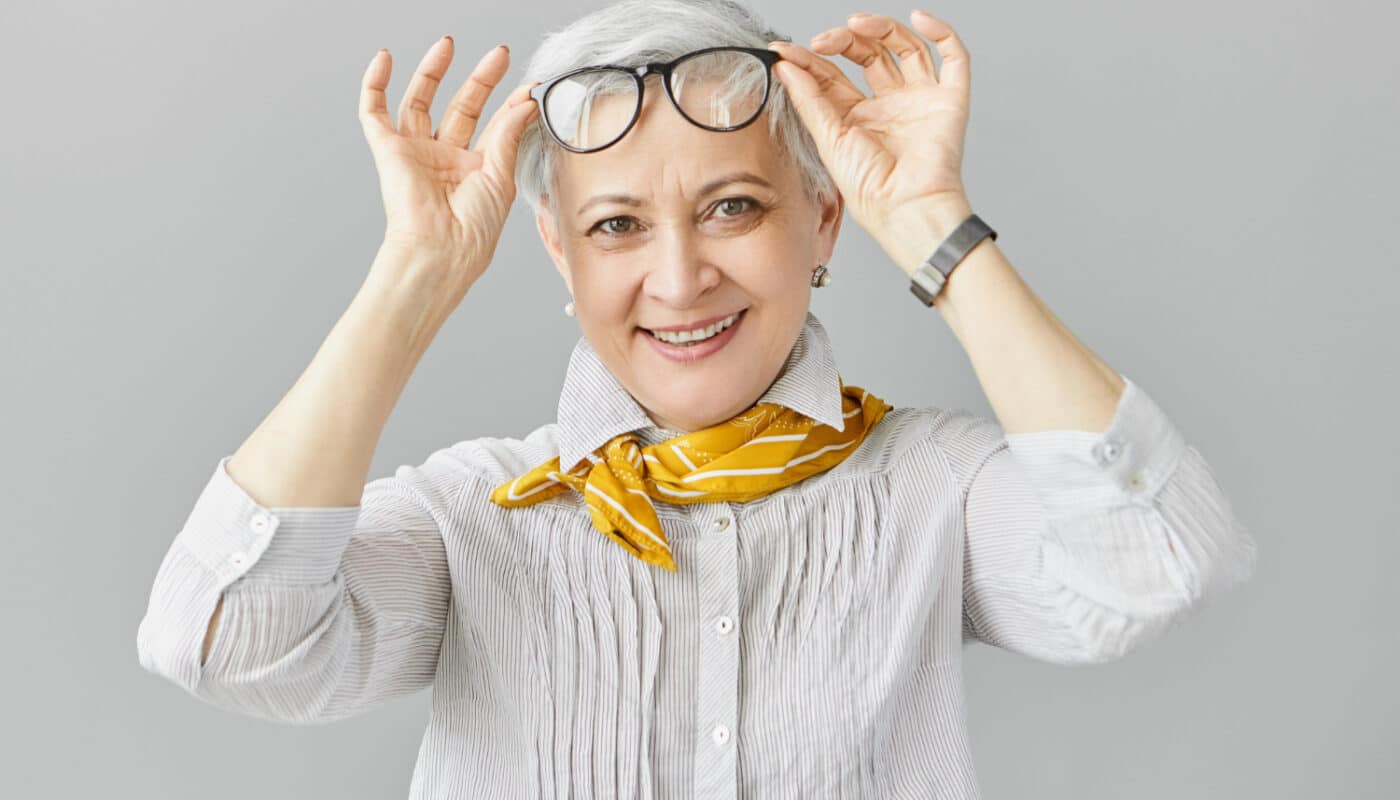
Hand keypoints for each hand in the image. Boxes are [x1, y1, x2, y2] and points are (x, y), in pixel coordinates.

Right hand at [359, 37, 538, 291]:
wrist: (441, 249)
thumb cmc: (472, 230)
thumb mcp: (502, 177)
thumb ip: (509, 135)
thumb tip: (525, 103)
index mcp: (476, 171)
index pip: (493, 126)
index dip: (510, 104)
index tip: (527, 87)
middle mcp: (445, 159)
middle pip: (461, 108)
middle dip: (480, 79)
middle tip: (498, 55)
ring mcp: (416, 153)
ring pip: (420, 101)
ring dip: (432, 71)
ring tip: (448, 44)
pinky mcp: (388, 151)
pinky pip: (373, 113)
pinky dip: (374, 84)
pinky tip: (385, 59)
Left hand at [769, 10, 975, 274]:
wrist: (904, 208)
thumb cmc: (870, 190)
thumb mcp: (828, 139)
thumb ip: (808, 99)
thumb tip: (786, 66)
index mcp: (857, 118)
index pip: (834, 75)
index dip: (810, 59)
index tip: (784, 49)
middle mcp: (889, 106)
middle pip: (869, 54)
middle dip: (844, 41)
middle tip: (822, 41)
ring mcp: (920, 100)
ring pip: (906, 47)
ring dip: (881, 28)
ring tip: (856, 24)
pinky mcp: (949, 100)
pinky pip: (953, 57)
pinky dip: (940, 32)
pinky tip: (918, 20)